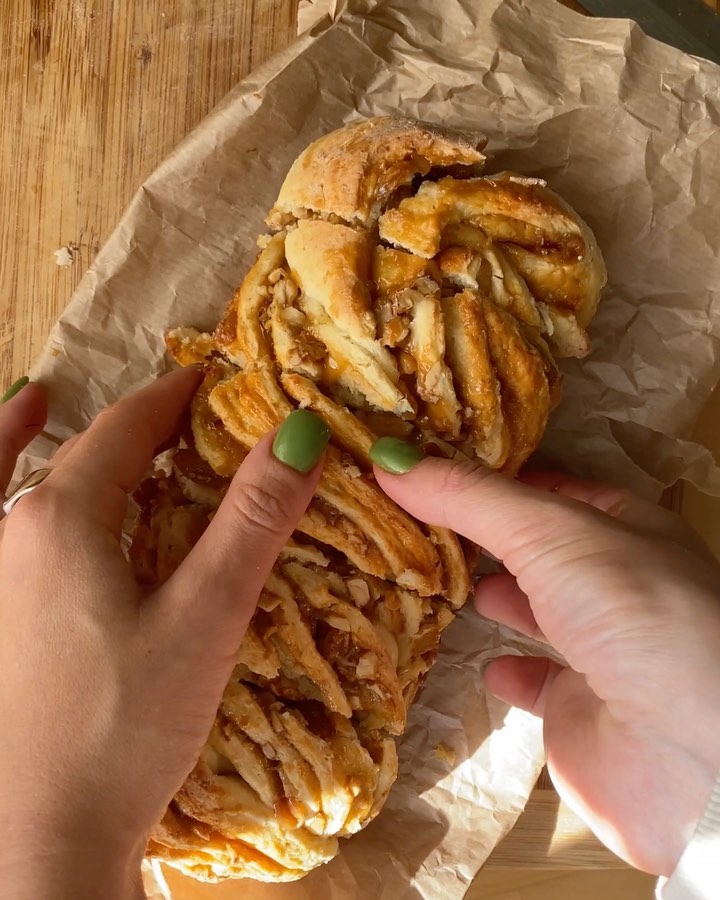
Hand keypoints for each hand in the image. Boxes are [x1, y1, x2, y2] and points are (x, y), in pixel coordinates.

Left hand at [0, 371, 326, 899]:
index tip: (225, 377)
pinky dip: (8, 465)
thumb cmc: (125, 728)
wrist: (41, 839)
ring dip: (92, 445)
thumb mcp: (204, 618)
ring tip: (138, 426)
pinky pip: (2, 514)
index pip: (130, 427)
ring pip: (46, 480)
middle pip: (92, 451)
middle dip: (151, 424)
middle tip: (209, 414)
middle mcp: (15, 529)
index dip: (181, 396)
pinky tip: (18, 439)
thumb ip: (252, 521)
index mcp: (63, 518)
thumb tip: (300, 434)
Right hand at [372, 452, 719, 875]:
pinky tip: (481, 662)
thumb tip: (388, 458)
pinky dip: (509, 669)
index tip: (437, 470)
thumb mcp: (548, 531)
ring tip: (442, 580)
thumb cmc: (631, 612)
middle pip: (544, 550)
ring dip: (500, 597)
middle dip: (491, 537)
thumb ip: (469, 498)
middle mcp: (619, 585)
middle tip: (424, 524)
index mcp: (627, 529)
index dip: (500, 477)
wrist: (685, 750)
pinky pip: (538, 682)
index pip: (555, 488)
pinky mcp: (581, 712)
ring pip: (541, 612)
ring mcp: (603, 650)